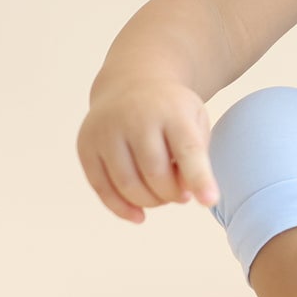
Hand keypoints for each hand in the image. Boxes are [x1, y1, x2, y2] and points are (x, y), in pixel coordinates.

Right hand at [77, 80, 219, 223]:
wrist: (132, 82)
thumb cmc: (172, 112)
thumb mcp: (195, 121)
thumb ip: (196, 157)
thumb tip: (184, 194)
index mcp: (171, 110)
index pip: (188, 149)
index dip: (199, 178)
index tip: (210, 201)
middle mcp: (135, 117)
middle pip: (155, 173)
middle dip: (172, 194)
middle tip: (181, 195)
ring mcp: (106, 130)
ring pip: (127, 184)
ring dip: (149, 201)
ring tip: (162, 196)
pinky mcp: (86, 145)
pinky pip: (101, 187)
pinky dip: (121, 208)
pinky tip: (138, 215)